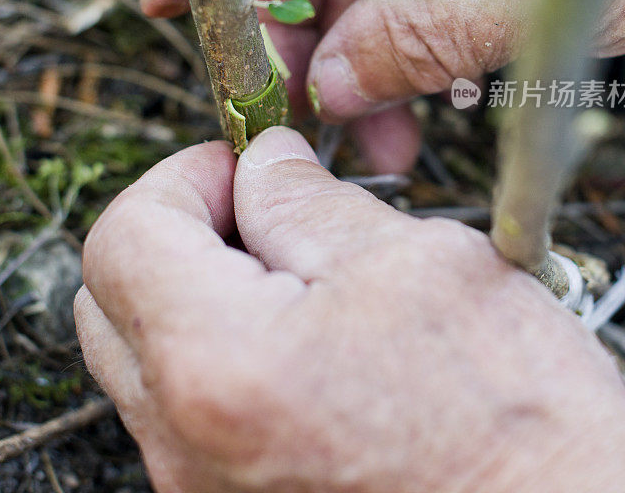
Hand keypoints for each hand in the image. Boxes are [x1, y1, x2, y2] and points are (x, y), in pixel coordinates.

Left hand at [76, 126, 624, 492]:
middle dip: (175, 226)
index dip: (182, 177)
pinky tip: (295, 332)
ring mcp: (197, 486)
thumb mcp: (414, 265)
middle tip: (254, 206)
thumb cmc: (513, 425)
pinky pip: (180, 404)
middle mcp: (185, 441)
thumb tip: (262, 162)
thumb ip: (305, 200)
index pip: (125, 234)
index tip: (238, 165)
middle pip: (110, 295)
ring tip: (286, 269)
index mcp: (220, 362)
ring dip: (192, 286)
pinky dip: (215, 345)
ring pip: (140, 352)